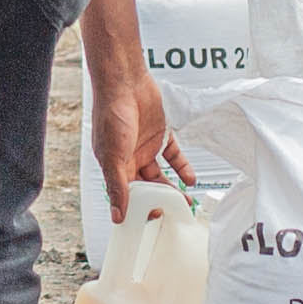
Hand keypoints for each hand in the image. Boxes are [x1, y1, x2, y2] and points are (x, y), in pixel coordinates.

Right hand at [88, 48, 190, 208]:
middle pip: (145, 186)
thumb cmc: (111, 114)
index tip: (149, 221)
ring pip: (161, 175)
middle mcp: (129, 158)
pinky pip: (174, 156)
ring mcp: (146, 147)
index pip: (125, 194)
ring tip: (185, 202)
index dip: (136, 208)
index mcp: (113, 165)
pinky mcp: (161, 135)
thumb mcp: (113, 156)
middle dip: (158, 200)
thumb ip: (117, 186)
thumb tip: (117, 215)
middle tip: (172, 213)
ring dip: (172, 188)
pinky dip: (182, 167)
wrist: (126, 82)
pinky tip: (190, 179)